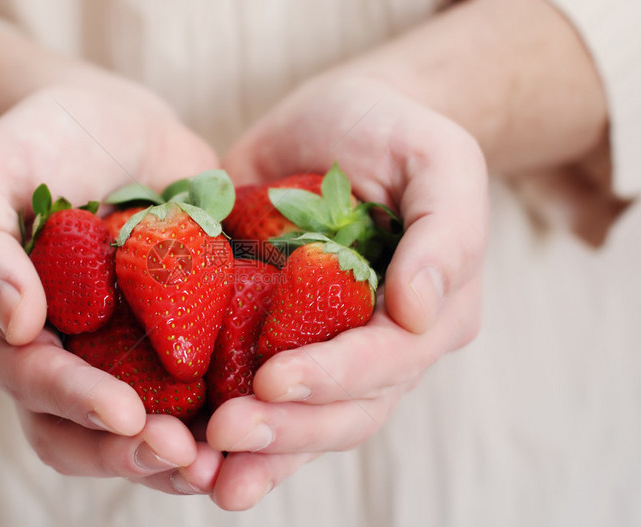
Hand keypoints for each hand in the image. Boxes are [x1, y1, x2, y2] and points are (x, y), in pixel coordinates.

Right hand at [0, 80, 222, 492]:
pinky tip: (258, 418)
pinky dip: (222, 414)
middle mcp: (61, 357)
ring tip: (224, 463)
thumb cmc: (40, 142)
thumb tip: (14, 324)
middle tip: (185, 455)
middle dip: (130, 451)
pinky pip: (196, 394)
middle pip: (81, 432)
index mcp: (5, 330)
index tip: (126, 413)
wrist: (116, 126)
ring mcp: (120, 356)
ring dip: (177, 458)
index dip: (74, 403)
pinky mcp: (176, 342)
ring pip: (138, 432)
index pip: (30, 383)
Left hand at [211, 77, 488, 508]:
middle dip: (287, 429)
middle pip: (346, 411)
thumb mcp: (438, 158)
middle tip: (225, 434)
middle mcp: (383, 349)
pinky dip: (235, 438)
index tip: (272, 379)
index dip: (334, 376)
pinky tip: (195, 461)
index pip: (388, 362)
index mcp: (428, 315)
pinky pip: (263, 400)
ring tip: (204, 471)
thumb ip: (445, 231)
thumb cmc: (393, 133)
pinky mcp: (275, 341)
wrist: (337, 123)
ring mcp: (329, 352)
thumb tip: (419, 312)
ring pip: (305, 424)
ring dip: (258, 454)